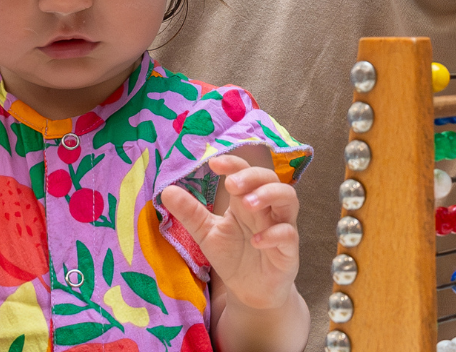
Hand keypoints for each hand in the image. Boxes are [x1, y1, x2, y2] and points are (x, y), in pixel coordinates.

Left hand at [161, 153, 300, 310]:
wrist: (251, 292)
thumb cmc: (232, 256)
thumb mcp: (206, 233)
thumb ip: (190, 213)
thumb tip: (166, 191)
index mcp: (244, 201)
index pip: (245, 171)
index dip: (233, 164)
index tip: (214, 164)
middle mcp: (266, 209)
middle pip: (270, 178)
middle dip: (251, 177)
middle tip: (231, 184)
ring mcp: (280, 227)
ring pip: (289, 198)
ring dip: (269, 195)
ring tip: (247, 204)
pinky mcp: (288, 251)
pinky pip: (289, 235)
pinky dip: (274, 234)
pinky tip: (256, 241)